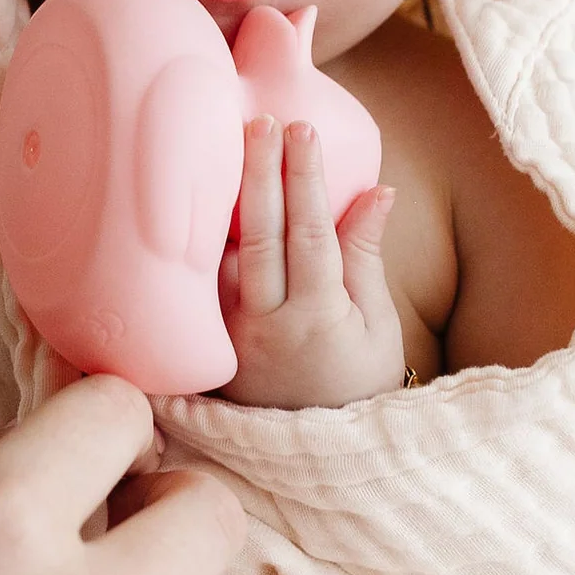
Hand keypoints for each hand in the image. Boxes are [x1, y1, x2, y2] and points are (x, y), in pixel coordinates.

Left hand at [219, 117, 405, 406]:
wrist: (319, 454)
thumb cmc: (357, 380)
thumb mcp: (378, 324)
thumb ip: (366, 256)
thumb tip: (376, 190)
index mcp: (318, 318)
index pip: (309, 234)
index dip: (305, 179)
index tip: (302, 129)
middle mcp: (267, 325)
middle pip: (258, 235)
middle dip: (258, 172)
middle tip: (258, 120)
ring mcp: (231, 335)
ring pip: (221, 257)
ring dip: (223, 201)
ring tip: (219, 146)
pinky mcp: (210, 342)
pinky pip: (204, 283)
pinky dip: (203, 241)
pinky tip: (196, 199)